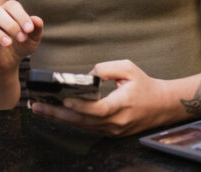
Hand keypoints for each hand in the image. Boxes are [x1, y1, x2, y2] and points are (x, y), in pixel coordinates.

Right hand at [0, 0, 43, 72]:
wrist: (11, 60)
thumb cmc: (23, 44)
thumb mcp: (33, 39)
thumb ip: (36, 29)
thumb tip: (37, 20)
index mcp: (9, 10)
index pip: (12, 5)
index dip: (21, 16)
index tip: (30, 30)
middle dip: (9, 24)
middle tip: (21, 38)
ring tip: (8, 43)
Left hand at [30, 60, 168, 136]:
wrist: (163, 105)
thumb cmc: (146, 85)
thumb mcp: (128, 68)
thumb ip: (105, 68)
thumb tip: (86, 76)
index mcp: (122, 105)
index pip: (98, 110)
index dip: (80, 107)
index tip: (64, 100)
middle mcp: (117, 122)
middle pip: (83, 121)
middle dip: (58, 114)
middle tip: (38, 106)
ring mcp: (114, 130)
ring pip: (83, 126)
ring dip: (60, 118)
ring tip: (41, 109)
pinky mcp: (111, 132)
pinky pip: (88, 127)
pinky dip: (71, 120)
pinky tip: (57, 113)